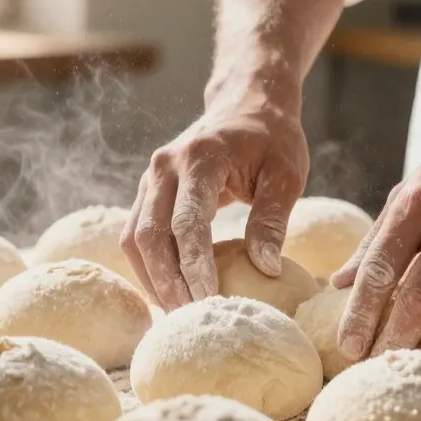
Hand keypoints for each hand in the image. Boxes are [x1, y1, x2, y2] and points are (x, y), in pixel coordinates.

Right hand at [121, 94, 308, 309]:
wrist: (246, 103)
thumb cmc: (272, 139)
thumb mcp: (286, 175)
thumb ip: (273, 220)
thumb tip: (266, 269)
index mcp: (201, 158)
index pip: (188, 221)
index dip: (195, 265)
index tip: (208, 299)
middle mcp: (165, 166)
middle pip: (150, 235)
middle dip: (167, 281)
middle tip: (189, 318)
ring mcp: (151, 178)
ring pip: (135, 238)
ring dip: (152, 278)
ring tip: (178, 313)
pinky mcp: (149, 191)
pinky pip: (137, 234)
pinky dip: (149, 266)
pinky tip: (169, 291)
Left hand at [330, 111, 420, 360]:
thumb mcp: (411, 190)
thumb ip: (376, 238)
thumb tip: (338, 283)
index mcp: (416, 203)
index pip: (380, 268)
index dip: (361, 313)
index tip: (348, 347)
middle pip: (419, 298)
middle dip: (394, 339)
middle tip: (378, 367)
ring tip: (414, 365)